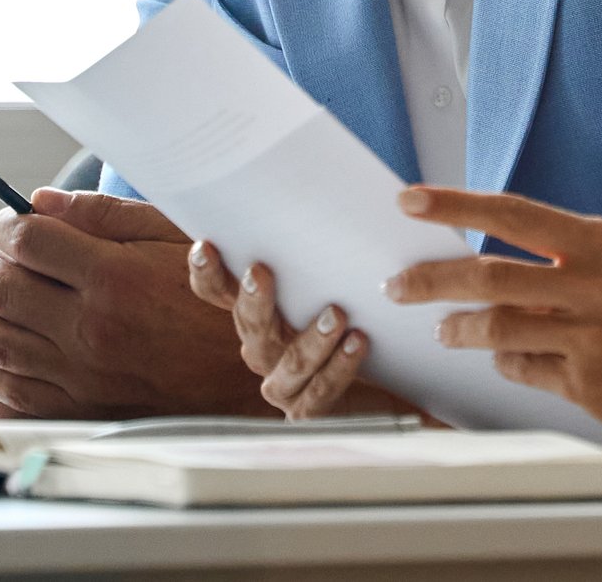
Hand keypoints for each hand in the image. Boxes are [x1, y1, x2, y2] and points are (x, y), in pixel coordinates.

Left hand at [0, 186, 271, 420]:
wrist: (252, 372)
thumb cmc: (216, 296)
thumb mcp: (174, 236)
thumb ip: (103, 217)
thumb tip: (38, 203)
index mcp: (115, 277)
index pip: (28, 242)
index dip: (4, 226)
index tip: (3, 224)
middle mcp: (93, 329)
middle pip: (1, 291)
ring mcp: (84, 377)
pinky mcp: (83, 412)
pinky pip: (8, 398)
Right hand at [184, 242, 424, 421]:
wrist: (394, 379)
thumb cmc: (356, 313)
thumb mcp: (339, 275)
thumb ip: (321, 247)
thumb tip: (322, 189)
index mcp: (258, 313)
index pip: (217, 292)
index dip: (207, 272)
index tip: (206, 244)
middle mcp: (262, 348)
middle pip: (248, 327)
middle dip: (253, 300)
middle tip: (261, 271)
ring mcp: (284, 384)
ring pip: (285, 365)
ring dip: (308, 340)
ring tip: (336, 313)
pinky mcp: (311, 412)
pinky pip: (317, 393)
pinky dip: (337, 368)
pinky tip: (357, 343)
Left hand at [385, 187, 601, 461]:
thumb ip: (561, 259)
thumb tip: (482, 256)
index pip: (514, 213)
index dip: (455, 206)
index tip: (409, 201)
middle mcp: (597, 284)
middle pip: (490, 274)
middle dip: (431, 279)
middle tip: (397, 283)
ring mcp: (592, 336)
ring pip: (495, 327)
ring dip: (457, 328)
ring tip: (443, 329)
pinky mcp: (587, 383)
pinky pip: (521, 367)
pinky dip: (505, 361)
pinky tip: (509, 358)